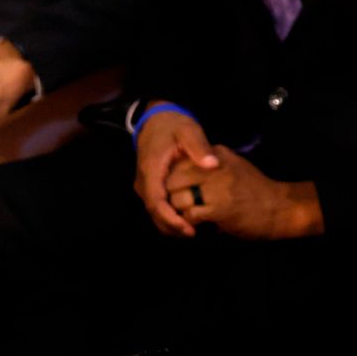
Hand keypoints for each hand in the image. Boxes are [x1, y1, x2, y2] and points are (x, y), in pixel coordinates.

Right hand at [132, 104, 218, 236]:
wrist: (156, 121)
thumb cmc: (174, 126)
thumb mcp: (189, 130)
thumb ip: (199, 147)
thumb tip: (212, 165)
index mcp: (151, 170)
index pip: (157, 202)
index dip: (171, 219)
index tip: (188, 228)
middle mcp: (144, 182)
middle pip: (154, 213)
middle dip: (172, 227)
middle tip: (193, 234)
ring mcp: (144, 186)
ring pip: (154, 213)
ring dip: (170, 225)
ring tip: (191, 233)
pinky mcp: (149, 187)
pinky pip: (157, 207)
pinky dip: (168, 218)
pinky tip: (185, 222)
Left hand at [162, 147, 321, 239]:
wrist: (280, 207)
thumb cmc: (256, 189)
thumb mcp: (234, 166)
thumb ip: (212, 164)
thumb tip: (187, 168)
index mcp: (216, 155)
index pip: (178, 162)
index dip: (172, 179)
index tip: (175, 192)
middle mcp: (213, 167)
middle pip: (172, 179)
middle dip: (169, 196)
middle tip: (173, 208)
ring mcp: (216, 187)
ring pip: (177, 198)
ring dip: (177, 212)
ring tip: (183, 219)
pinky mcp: (219, 208)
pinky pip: (189, 215)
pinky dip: (188, 223)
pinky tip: (195, 227)